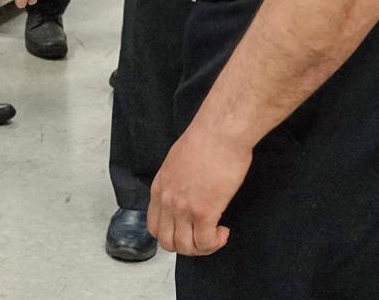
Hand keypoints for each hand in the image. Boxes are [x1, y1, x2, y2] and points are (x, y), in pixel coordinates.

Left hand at [148, 118, 252, 255]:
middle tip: (203, 236)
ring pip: (185, 247)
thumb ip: (176, 181)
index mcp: (159, 187)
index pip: (154, 225)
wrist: (220, 132)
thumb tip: (186, 191)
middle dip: (186, 246)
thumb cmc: (206, 139)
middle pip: (167, 242)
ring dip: (202, 247)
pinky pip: (205, 242)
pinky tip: (224, 231)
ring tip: (216, 235)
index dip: (171, 233)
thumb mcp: (178, 161)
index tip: (188, 229)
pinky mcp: (203, 212)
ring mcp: (183, 208)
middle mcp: (167, 200)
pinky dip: (215, 243)